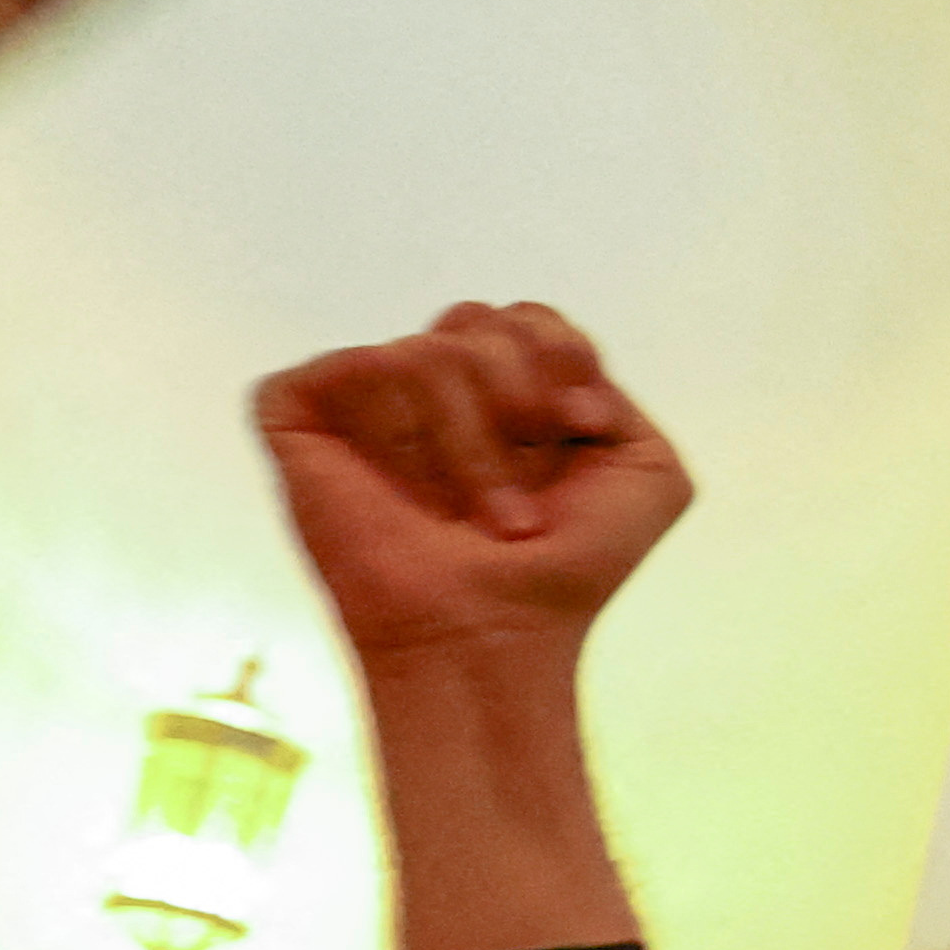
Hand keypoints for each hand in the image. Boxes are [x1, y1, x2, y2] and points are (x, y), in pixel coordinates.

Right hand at [253, 300, 691, 660]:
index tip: (584, 427)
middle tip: (529, 482)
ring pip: (429, 350)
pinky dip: (403, 428)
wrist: (494, 631)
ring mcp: (364, 401)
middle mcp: (430, 392)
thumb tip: (558, 362)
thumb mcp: (648, 471)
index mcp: (501, 395)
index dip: (564, 357)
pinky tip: (412, 486)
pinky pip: (358, 364)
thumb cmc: (566, 569)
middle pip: (477, 319)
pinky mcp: (300, 413)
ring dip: (477, 444)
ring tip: (484, 517)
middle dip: (522, 395)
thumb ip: (617, 392)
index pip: (527, 317)